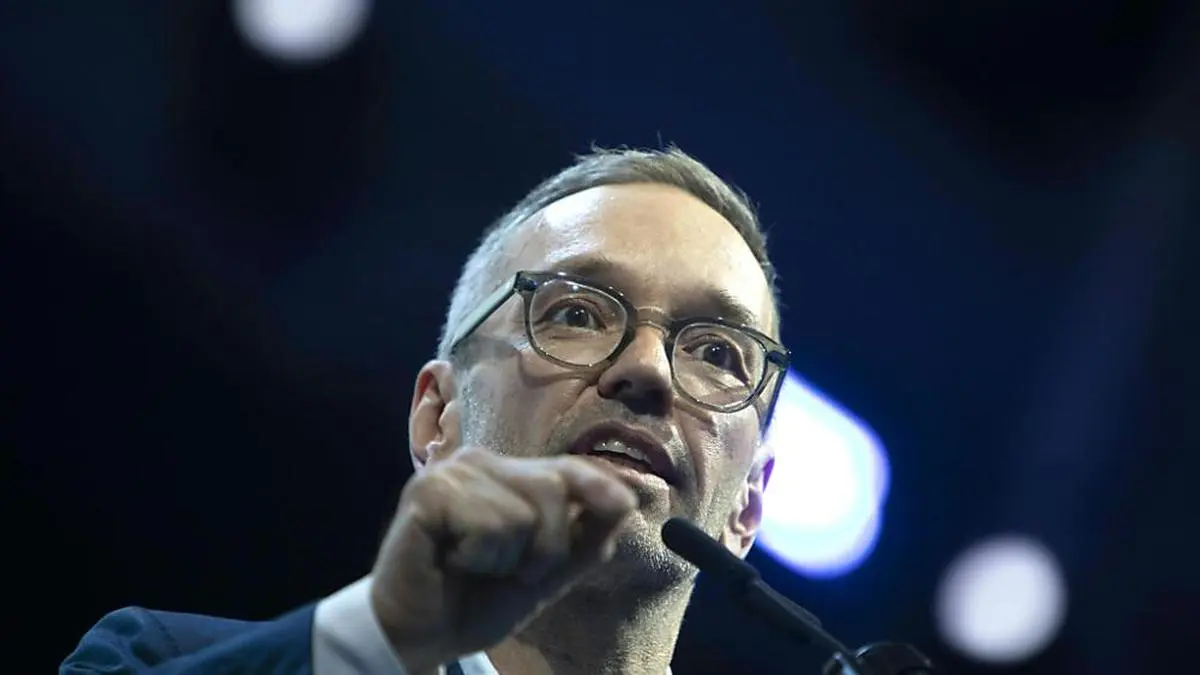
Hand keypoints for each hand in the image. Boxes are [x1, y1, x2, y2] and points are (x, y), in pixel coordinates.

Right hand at [369, 447, 637, 672]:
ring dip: (505, 558)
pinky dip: (477, 556)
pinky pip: (488, 525)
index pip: (567, 468)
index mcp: (509, 475)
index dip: (599, 484)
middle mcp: (481, 462)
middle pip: (554, 488)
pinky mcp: (427, 492)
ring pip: (522, 513)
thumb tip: (626, 503)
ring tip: (473, 565)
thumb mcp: (544, 574)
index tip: (626, 504)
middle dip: (544, 548)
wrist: (419, 633)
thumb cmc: (476, 599)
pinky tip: (452, 560)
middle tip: (506, 570)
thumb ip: (583, 540)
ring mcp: (452, 472)